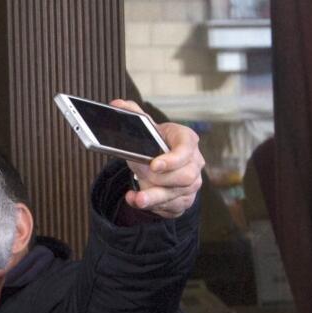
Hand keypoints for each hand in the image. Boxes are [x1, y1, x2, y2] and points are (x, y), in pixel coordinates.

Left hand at [110, 99, 202, 217]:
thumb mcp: (146, 131)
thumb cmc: (155, 145)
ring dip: (155, 197)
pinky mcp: (183, 201)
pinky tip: (137, 200)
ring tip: (137, 198)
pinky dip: (153, 207)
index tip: (154, 165)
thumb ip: (133, 116)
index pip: (186, 150)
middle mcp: (195, 163)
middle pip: (185, 176)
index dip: (172, 159)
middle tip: (143, 177)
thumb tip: (116, 104)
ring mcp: (191, 184)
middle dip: (162, 180)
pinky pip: (170, 208)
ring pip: (178, 195)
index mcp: (187, 141)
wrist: (160, 166)